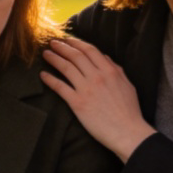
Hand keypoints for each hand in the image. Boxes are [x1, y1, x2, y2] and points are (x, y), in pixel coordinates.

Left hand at [41, 37, 155, 161]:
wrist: (127, 132)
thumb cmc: (129, 111)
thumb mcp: (127, 85)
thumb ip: (116, 69)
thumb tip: (105, 58)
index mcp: (110, 71)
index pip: (90, 50)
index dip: (76, 42)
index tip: (67, 39)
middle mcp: (97, 76)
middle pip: (75, 56)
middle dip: (62, 47)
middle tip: (52, 42)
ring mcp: (86, 89)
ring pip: (66, 68)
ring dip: (54, 59)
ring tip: (46, 54)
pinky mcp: (78, 103)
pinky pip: (60, 87)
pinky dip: (50, 79)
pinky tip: (43, 75)